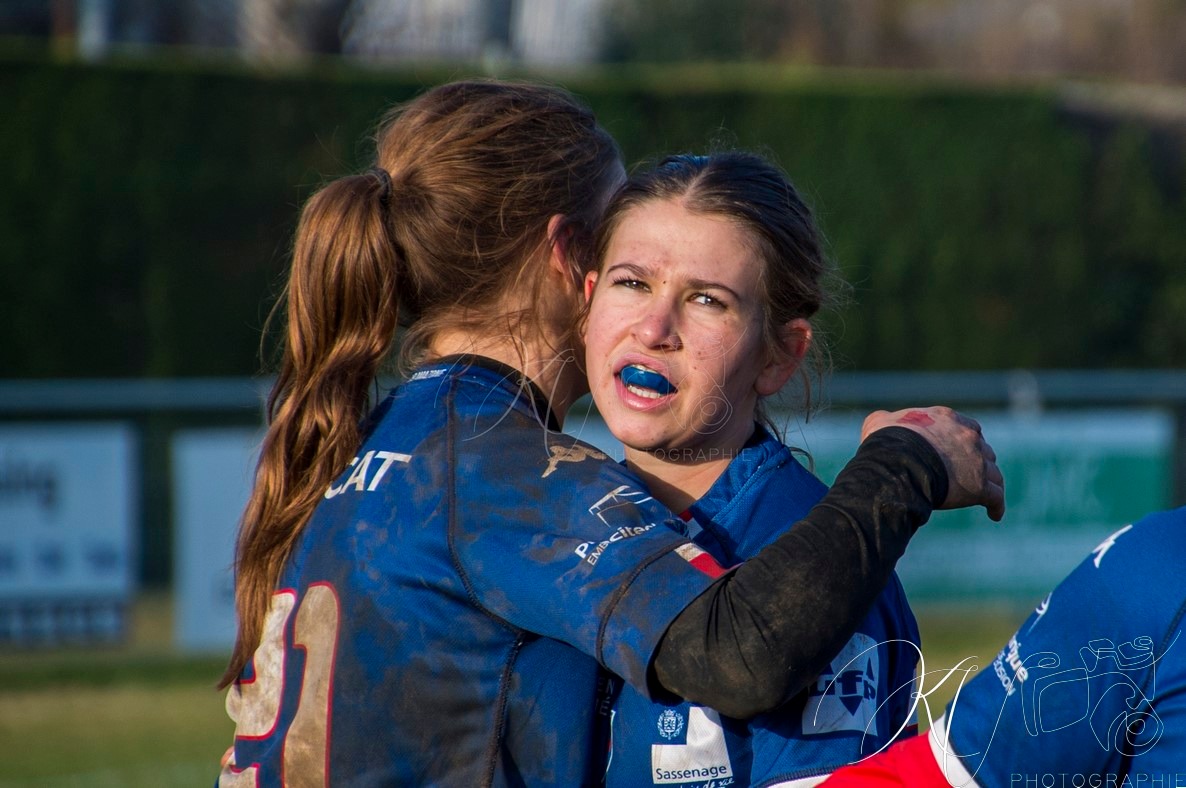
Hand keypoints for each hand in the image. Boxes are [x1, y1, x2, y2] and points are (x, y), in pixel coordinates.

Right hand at [861, 406, 1005, 521]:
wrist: (897, 464)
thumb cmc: (887, 443)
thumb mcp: (880, 422)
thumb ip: (886, 420)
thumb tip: (882, 422)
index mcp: (947, 419)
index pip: (967, 428)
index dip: (964, 440)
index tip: (960, 452)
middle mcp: (968, 437)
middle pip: (983, 450)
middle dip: (979, 461)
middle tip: (972, 474)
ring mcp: (977, 462)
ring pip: (994, 473)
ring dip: (991, 482)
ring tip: (987, 495)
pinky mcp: (980, 487)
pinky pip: (996, 498)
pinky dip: (997, 506)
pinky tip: (994, 515)